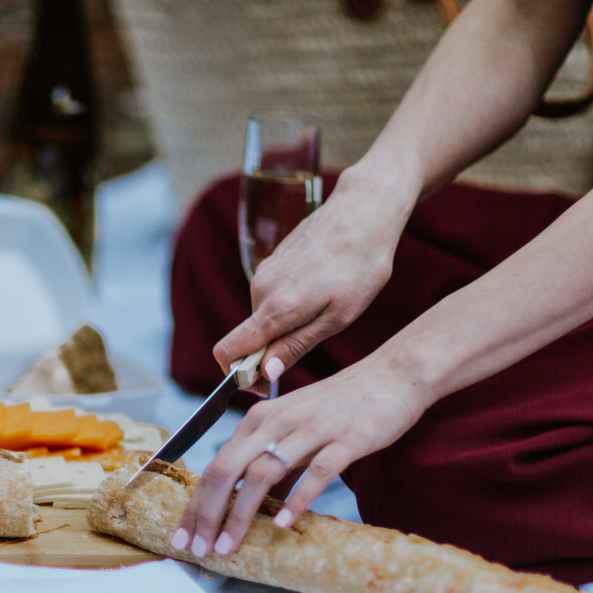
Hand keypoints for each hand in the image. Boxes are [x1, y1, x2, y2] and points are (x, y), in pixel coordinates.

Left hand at [171, 357, 427, 555]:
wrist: (392, 376)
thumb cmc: (339, 408)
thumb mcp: (293, 432)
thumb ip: (270, 464)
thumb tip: (247, 505)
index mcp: (258, 421)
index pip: (215, 466)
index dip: (196, 504)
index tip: (183, 537)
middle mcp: (276, 422)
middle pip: (227, 470)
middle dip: (208, 514)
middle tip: (198, 550)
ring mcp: (310, 429)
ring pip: (262, 473)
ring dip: (240, 514)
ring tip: (228, 546)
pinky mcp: (346, 439)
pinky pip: (316, 472)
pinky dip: (296, 499)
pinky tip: (281, 524)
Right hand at [217, 168, 412, 392]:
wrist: (364, 209)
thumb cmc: (361, 265)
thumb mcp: (338, 317)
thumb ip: (295, 346)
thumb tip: (264, 373)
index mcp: (275, 308)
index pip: (228, 351)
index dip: (240, 375)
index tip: (266, 382)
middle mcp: (260, 290)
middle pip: (248, 338)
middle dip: (270, 351)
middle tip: (317, 340)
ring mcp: (264, 273)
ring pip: (262, 318)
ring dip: (285, 326)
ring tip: (327, 309)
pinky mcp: (272, 262)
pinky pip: (271, 297)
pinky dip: (288, 305)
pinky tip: (322, 289)